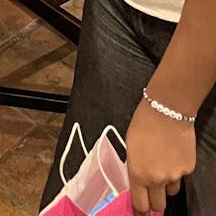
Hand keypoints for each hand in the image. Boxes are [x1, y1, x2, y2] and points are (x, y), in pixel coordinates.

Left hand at [126, 97, 194, 215]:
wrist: (167, 113)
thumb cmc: (143, 126)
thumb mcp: (130, 149)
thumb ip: (135, 168)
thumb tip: (138, 181)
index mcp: (138, 174)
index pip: (140, 205)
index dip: (139, 211)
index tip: (139, 213)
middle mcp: (157, 179)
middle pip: (158, 205)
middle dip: (154, 203)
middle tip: (151, 196)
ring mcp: (175, 176)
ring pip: (171, 191)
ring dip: (165, 185)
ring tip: (162, 165)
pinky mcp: (189, 170)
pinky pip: (181, 177)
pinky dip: (176, 171)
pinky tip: (172, 155)